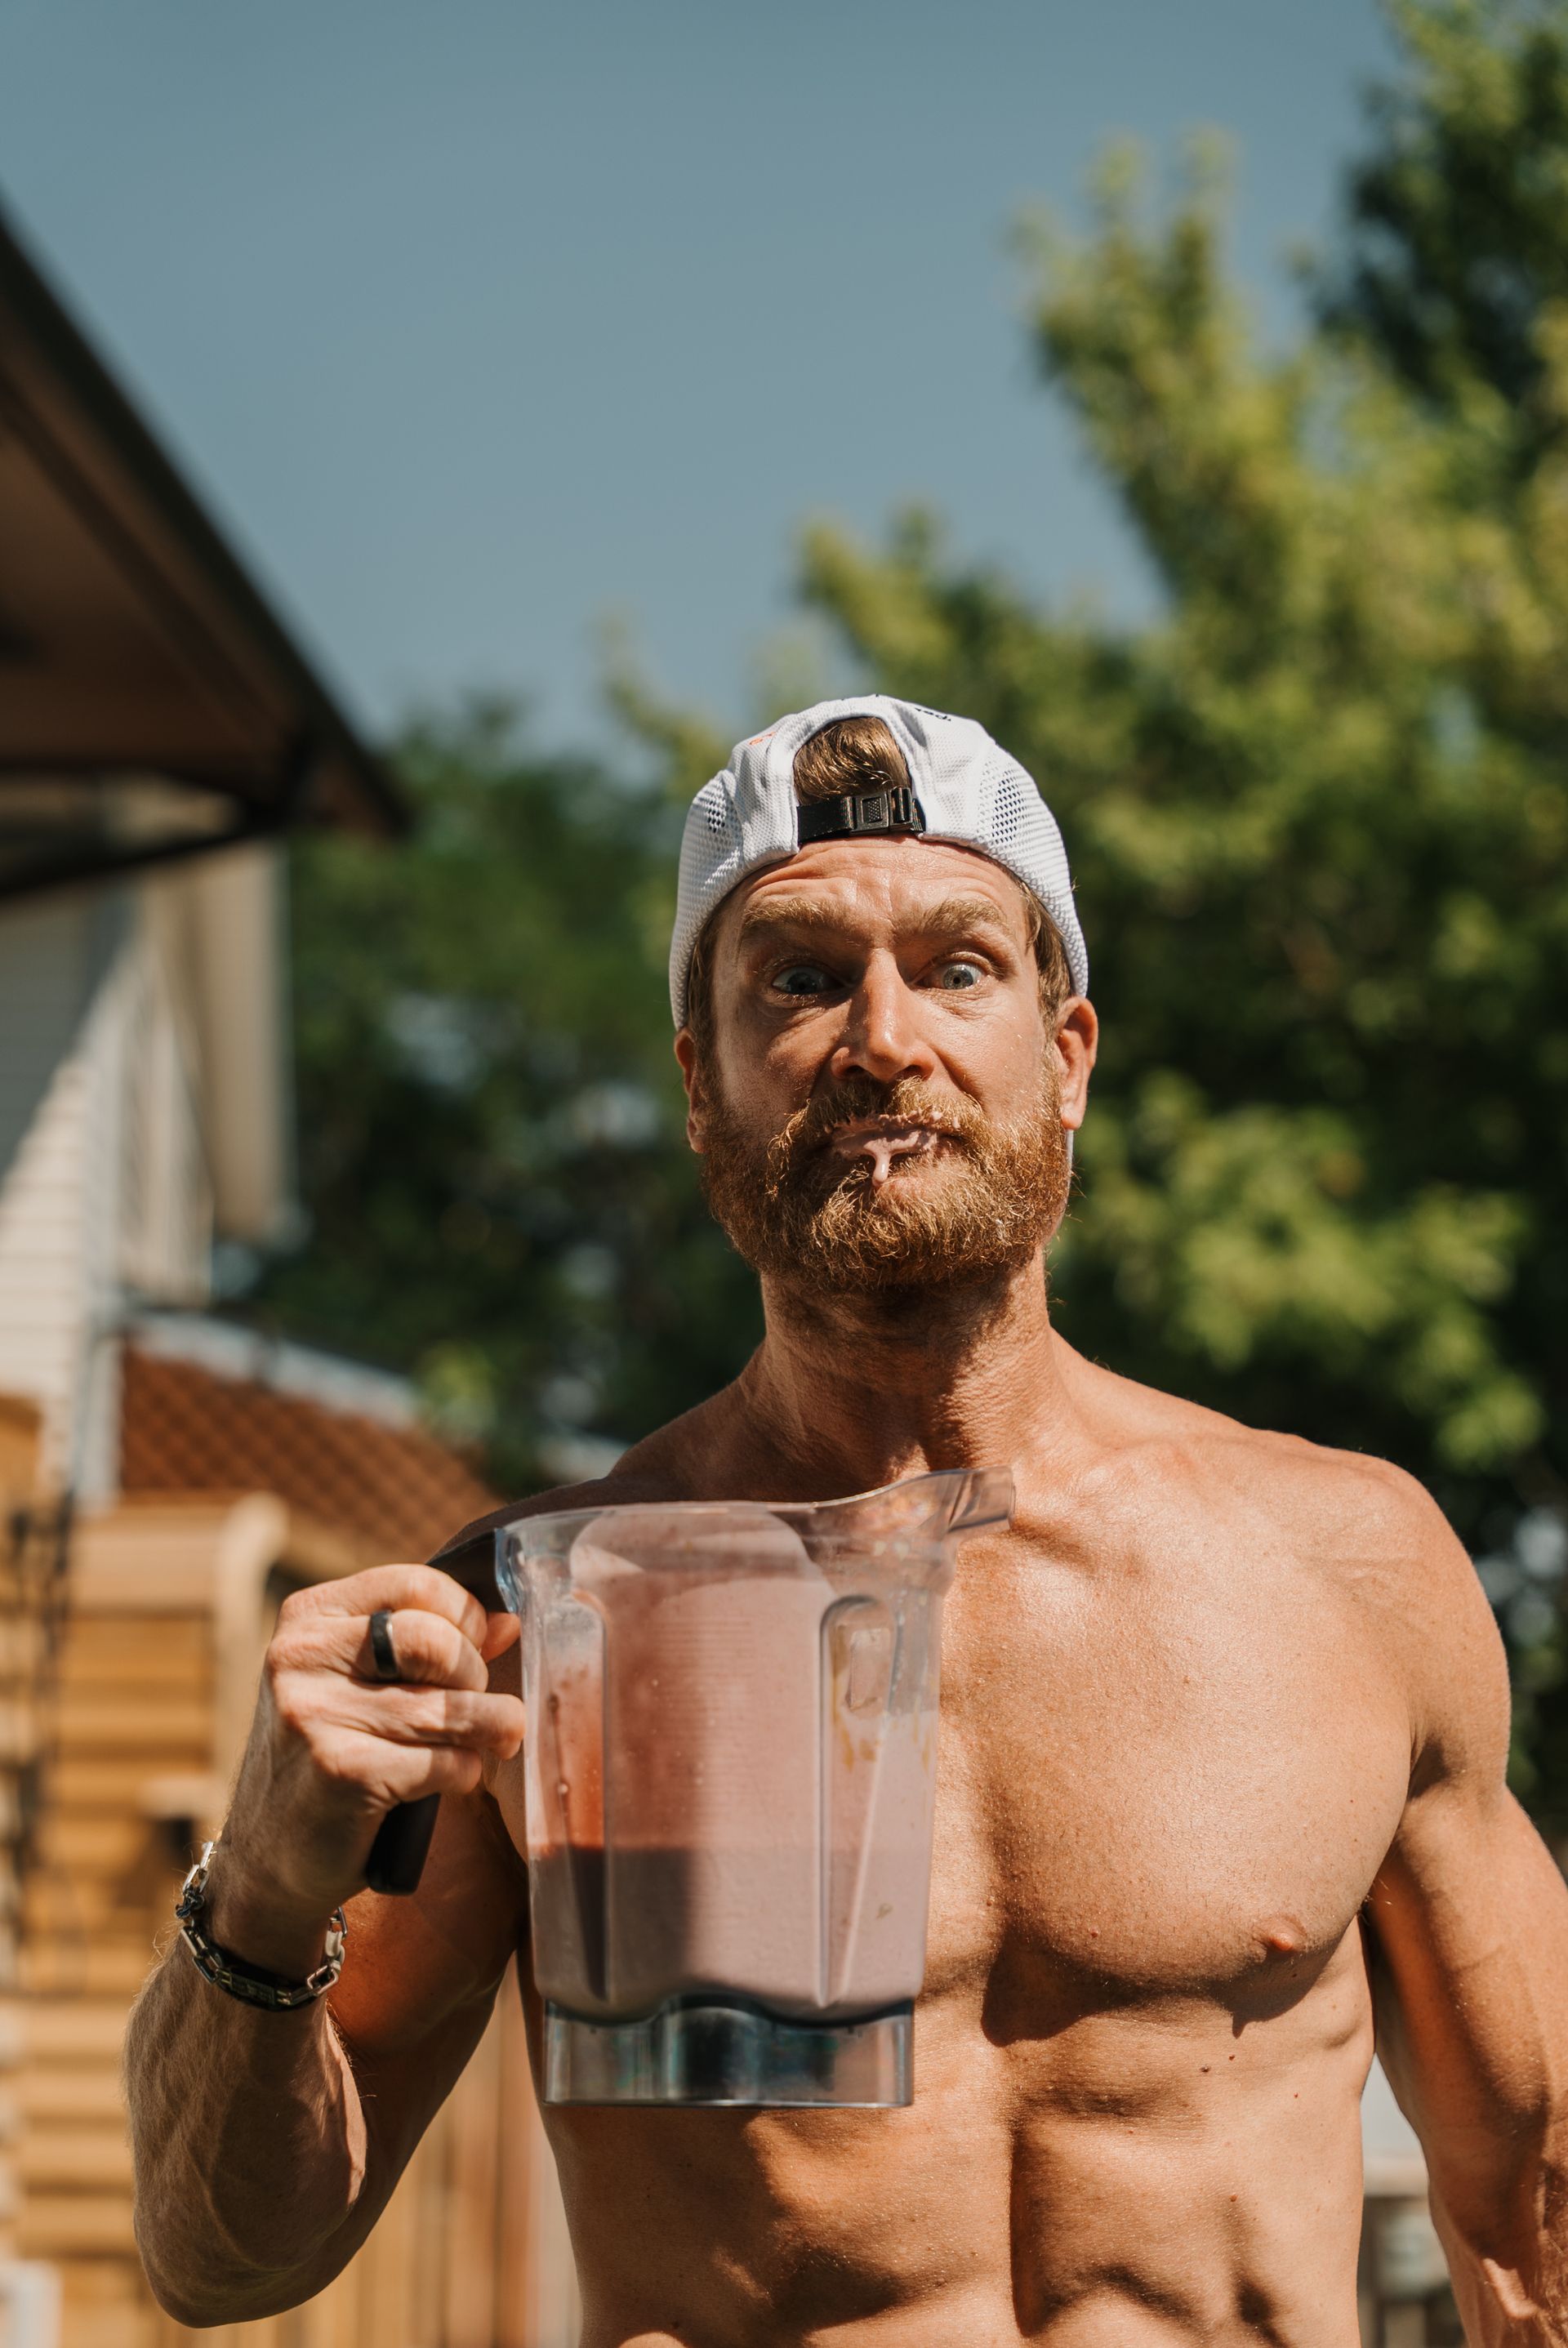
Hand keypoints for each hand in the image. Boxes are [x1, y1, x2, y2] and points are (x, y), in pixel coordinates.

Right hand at [204, 1566, 523, 1973]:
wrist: (270, 1861)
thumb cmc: (331, 1759)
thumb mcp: (362, 1686)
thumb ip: (431, 1646)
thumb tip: (508, 1623)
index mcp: (309, 1619)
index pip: (415, 1586)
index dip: (465, 1617)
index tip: (476, 1650)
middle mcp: (301, 1657)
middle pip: (435, 1642)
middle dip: (475, 1677)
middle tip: (478, 1706)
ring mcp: (314, 1715)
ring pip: (447, 1708)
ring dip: (489, 1729)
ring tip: (494, 1740)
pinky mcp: (341, 1772)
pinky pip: (445, 1762)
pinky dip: (465, 1773)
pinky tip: (452, 1779)